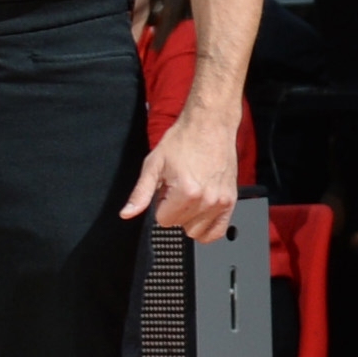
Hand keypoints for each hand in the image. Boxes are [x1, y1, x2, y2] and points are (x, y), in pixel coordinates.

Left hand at [123, 106, 242, 243]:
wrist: (210, 125)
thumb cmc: (183, 140)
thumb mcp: (154, 164)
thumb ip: (140, 193)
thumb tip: (127, 213)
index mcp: (186, 192)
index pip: (163, 220)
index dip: (161, 205)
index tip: (166, 189)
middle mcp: (206, 200)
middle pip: (180, 226)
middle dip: (175, 210)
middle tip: (178, 188)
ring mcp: (220, 202)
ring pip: (196, 231)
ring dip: (190, 217)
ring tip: (192, 194)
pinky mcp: (230, 201)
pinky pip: (218, 231)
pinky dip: (207, 227)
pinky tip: (202, 213)